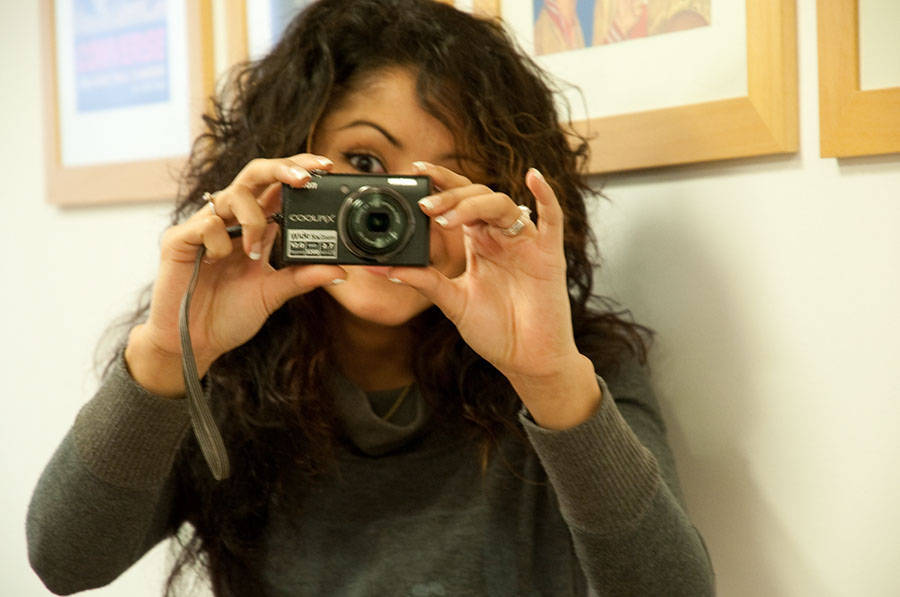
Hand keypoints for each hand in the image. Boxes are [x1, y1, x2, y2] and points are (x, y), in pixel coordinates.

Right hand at [125, 154, 346, 396]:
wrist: (196, 342)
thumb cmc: (230, 314)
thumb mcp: (274, 293)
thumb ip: (303, 278)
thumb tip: (340, 270)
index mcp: (254, 227)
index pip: (277, 187)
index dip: (298, 171)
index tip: (326, 167)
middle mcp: (231, 220)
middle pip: (254, 174)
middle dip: (281, 168)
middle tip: (304, 177)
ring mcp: (204, 227)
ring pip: (232, 195)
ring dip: (251, 220)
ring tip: (253, 254)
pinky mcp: (179, 240)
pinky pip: (204, 224)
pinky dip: (218, 241)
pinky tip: (216, 262)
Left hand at [389, 164, 600, 427]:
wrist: (527, 361)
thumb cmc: (495, 332)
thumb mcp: (453, 302)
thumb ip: (425, 282)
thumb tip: (388, 268)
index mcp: (479, 244)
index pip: (459, 202)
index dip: (441, 183)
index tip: (415, 171)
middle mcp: (502, 238)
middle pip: (477, 197)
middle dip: (450, 197)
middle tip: (426, 206)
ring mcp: (526, 244)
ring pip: (501, 205)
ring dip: (473, 205)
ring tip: (447, 218)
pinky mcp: (549, 256)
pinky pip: (552, 219)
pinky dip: (546, 195)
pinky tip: (533, 176)